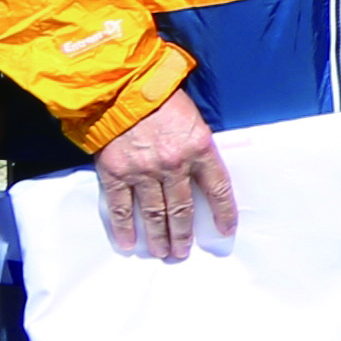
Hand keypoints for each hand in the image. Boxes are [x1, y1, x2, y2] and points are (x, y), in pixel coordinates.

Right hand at [93, 94, 237, 258]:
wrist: (119, 86)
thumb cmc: (160, 97)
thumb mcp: (192, 117)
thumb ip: (198, 146)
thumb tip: (201, 174)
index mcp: (199, 148)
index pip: (218, 189)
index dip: (224, 212)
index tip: (225, 230)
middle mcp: (173, 165)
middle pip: (182, 209)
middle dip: (183, 236)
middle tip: (182, 253)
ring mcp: (142, 171)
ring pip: (154, 214)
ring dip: (159, 237)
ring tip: (163, 253)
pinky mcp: (115, 173)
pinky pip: (121, 208)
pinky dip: (125, 228)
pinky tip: (130, 244)